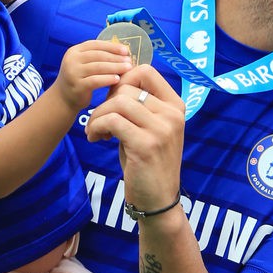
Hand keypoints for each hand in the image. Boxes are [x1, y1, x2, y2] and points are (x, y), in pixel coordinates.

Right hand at [54, 39, 133, 109]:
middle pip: (98, 55)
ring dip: (115, 67)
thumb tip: (121, 53)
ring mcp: (73, 72)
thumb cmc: (79, 80)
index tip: (126, 50)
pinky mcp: (77, 86)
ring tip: (128, 68)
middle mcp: (72, 59)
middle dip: (116, 57)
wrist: (63, 99)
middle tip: (129, 61)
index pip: (95, 44)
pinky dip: (107, 79)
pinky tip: (117, 79)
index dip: (111, 46)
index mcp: (75, 51)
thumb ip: (96, 57)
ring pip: (98, 67)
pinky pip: (95, 80)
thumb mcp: (84, 65)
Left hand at [85, 65, 184, 213]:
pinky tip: (95, 138)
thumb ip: (139, 106)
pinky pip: (112, 121)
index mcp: (176, 106)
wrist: (158, 200)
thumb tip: (116, 81)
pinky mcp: (146, 145)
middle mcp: (172, 115)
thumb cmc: (148, 163)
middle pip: (127, 88)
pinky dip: (96, 127)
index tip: (112, 100)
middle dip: (105, 102)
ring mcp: (161, 130)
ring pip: (118, 103)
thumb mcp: (150, 129)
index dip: (122, 80)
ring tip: (95, 131)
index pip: (146, 71)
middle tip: (100, 121)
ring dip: (98, 115)